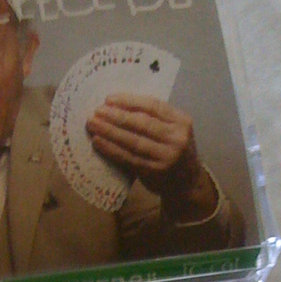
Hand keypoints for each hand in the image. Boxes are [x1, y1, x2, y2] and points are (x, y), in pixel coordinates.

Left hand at [86, 93, 215, 219]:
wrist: (187, 182)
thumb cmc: (173, 150)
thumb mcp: (173, 130)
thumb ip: (154, 118)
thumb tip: (117, 105)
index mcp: (181, 121)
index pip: (153, 106)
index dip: (129, 101)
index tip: (109, 99)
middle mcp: (176, 138)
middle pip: (142, 123)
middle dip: (116, 116)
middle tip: (97, 111)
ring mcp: (166, 156)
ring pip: (133, 141)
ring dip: (110, 132)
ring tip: (93, 125)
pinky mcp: (154, 171)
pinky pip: (128, 158)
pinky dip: (111, 149)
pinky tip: (98, 142)